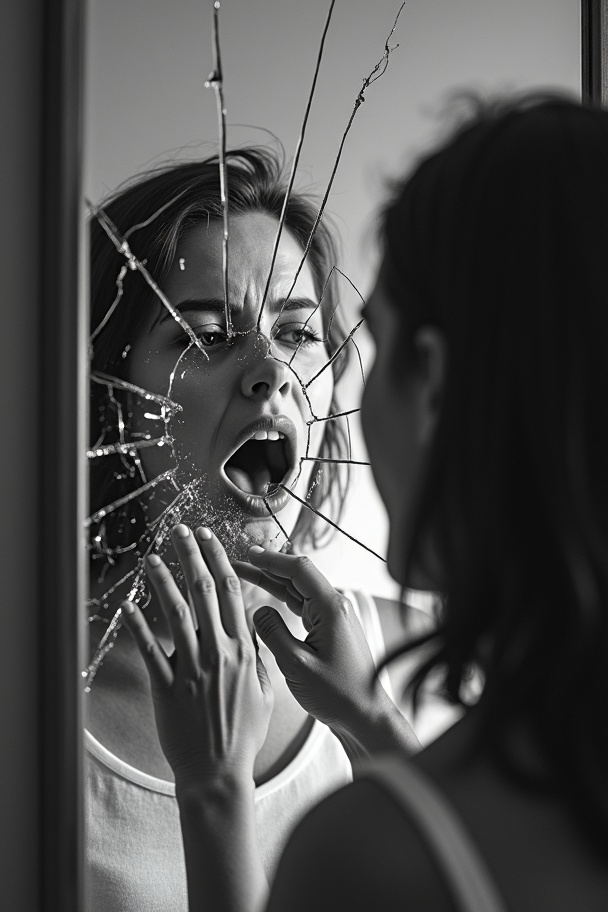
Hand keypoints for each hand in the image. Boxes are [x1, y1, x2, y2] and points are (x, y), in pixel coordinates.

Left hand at [120, 525, 273, 792]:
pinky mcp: (167, 687)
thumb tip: (253, 626)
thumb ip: (259, 655)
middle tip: (181, 531)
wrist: (220, 772)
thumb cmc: (245, 734)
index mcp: (245, 650)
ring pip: (177, 614)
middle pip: (204, 592)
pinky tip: (129, 605)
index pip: (232, 592)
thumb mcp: (267, 691)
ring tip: (153, 558)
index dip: (220, 560)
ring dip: (164, 582)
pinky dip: (139, 625)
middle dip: (192, 556)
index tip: (210, 537)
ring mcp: (192, 669)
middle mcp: (220, 653)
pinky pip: (150, 650)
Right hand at [233, 547, 393, 743]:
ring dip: (273, 582)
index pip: (298, 570)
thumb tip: (257, 611)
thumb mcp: (296, 665)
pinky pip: (304, 606)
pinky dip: (284, 599)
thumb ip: (273, 633)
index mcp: (331, 608)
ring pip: (299, 590)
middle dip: (267, 567)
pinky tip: (267, 597)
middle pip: (298, 576)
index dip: (271, 560)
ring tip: (246, 574)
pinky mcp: (331, 630)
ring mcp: (334, 618)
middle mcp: (336, 607)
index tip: (248, 554)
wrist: (365, 716)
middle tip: (240, 562)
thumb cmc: (338, 694)